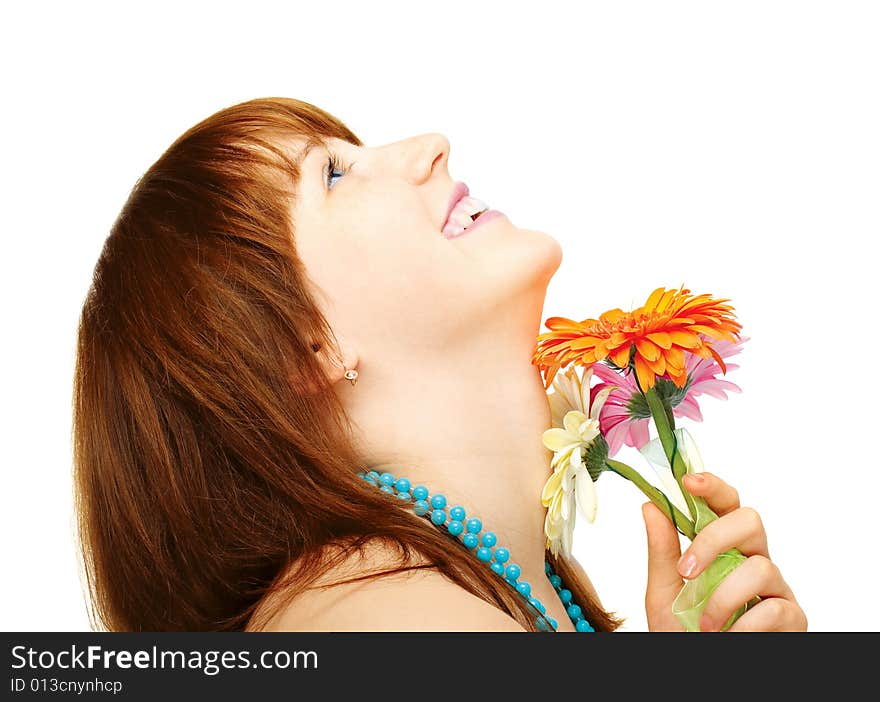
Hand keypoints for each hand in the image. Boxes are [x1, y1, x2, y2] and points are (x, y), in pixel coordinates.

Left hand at [641, 472, 806, 630]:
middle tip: (686, 569)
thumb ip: (661, 550)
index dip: (712, 487)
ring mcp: (775, 587)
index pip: (725, 504)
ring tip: (705, 625)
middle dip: (715, 539)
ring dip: (723, 597)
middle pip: (750, 520)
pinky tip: (729, 636)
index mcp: (723, 547)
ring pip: (761, 566)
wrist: (700, 672)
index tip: (689, 481)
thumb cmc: (682, 632)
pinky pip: (775, 608)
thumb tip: (651, 505)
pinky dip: (744, 626)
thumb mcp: (663, 591)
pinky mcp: (792, 617)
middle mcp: (752, 559)